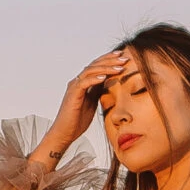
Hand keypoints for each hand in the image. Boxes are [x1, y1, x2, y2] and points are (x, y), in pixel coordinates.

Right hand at [32, 49, 133, 166]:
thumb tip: (111, 82)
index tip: (122, 57)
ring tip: (119, 67)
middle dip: (110, 60)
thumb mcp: (93, 102)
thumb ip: (99, 91)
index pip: (97, 66)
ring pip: (90, 70)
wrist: (65, 132)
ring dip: (106, 68)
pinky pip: (84, 82)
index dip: (109, 60)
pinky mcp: (73, 94)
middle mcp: (78, 81)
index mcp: (83, 82)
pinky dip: (95, 78)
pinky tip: (105, 77)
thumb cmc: (78, 120)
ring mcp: (74, 87)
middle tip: (123, 57)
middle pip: (94, 64)